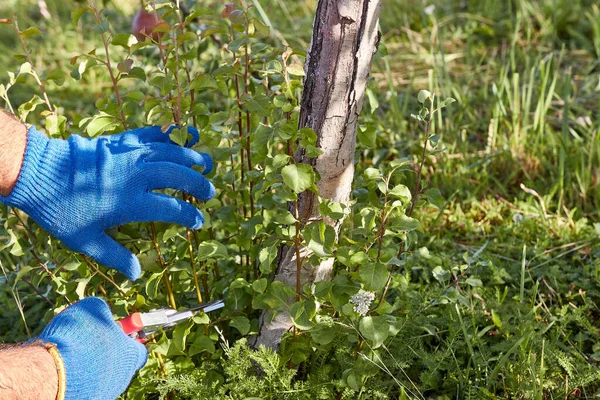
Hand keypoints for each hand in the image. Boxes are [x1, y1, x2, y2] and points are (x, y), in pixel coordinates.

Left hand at [0, 125, 214, 279]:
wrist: (41, 173)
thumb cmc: (62, 211)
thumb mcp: (86, 240)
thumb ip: (115, 256)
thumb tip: (136, 274)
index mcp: (129, 203)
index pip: (171, 209)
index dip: (190, 215)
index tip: (199, 221)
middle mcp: (135, 177)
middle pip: (178, 176)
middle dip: (198, 183)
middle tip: (209, 191)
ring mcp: (130, 155)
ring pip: (170, 153)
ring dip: (191, 158)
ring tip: (206, 164)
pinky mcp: (123, 141)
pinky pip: (152, 134)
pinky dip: (171, 133)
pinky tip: (186, 134)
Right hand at [37, 297, 146, 399]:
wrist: (55, 372)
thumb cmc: (79, 338)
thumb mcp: (92, 308)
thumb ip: (102, 310)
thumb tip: (102, 312)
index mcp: (131, 355)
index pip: (139, 349)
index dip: (129, 337)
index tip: (117, 329)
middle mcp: (123, 377)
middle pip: (120, 361)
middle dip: (107, 350)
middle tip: (89, 340)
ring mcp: (106, 391)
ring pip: (103, 374)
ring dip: (92, 363)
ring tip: (73, 353)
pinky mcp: (89, 399)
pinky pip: (87, 384)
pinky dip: (79, 375)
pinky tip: (66, 368)